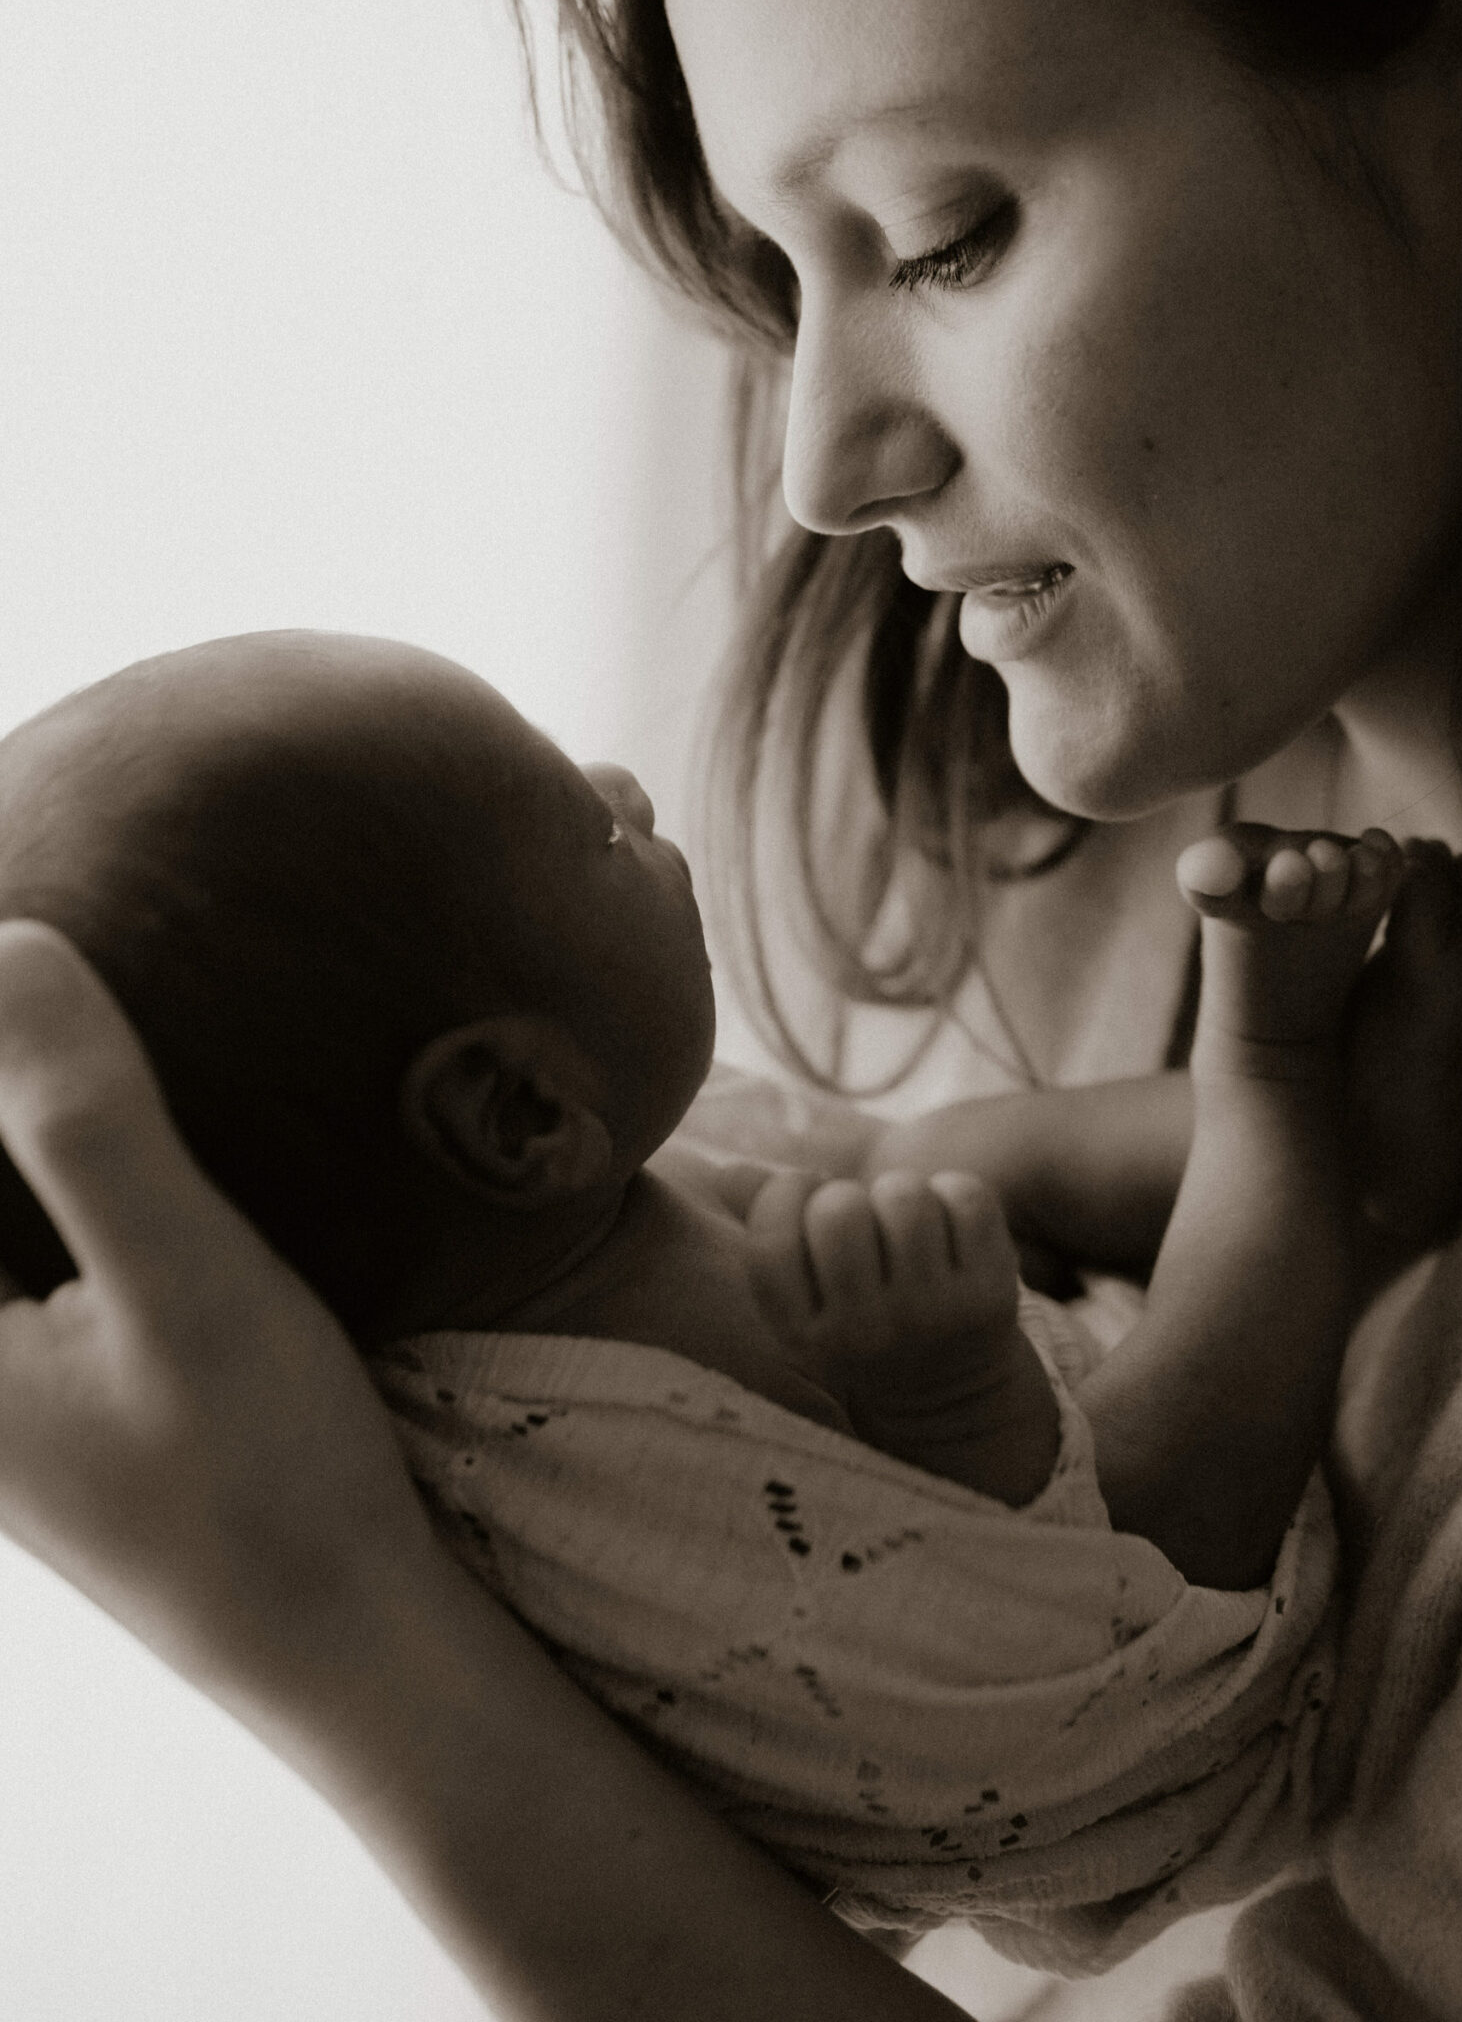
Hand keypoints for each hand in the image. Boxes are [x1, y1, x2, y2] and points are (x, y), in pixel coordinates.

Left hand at [0, 923, 441, 1751]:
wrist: (346, 1640)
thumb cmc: (267, 1478)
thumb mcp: (189, 1286)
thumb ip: (88, 1122)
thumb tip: (10, 940)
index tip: (20, 903)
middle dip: (4, 1060)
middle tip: (43, 919)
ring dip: (20, 1105)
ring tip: (64, 977)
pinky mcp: (52, 1379)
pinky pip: (23, 1239)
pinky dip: (47, 1159)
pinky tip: (114, 1094)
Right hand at [746, 1165, 1020, 1373]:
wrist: (951, 1393)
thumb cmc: (860, 1320)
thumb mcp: (806, 1299)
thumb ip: (769, 1233)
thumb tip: (726, 1172)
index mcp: (802, 1335)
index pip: (771, 1237)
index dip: (786, 1193)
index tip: (808, 1200)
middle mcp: (864, 1334)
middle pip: (838, 1210)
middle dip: (849, 1195)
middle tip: (863, 1221)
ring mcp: (932, 1316)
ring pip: (904, 1195)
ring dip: (903, 1192)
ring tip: (905, 1225)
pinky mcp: (991, 1296)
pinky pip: (965, 1196)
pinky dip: (956, 1194)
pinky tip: (951, 1227)